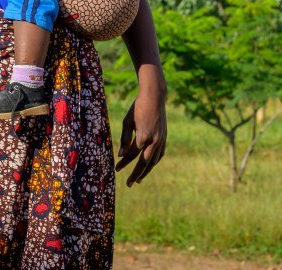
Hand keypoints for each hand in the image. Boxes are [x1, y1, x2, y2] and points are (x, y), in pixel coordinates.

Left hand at [114, 68, 166, 186]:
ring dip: (146, 171)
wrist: (154, 97)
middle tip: (129, 184)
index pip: (131, 155)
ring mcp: (161, 140)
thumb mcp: (127, 122)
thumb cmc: (137, 108)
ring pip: (153, 161)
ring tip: (138, 179)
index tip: (116, 169)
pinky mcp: (164, 137)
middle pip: (144, 163)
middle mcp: (154, 140)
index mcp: (143, 136)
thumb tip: (121, 155)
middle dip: (135, 174)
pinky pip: (160, 154)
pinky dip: (154, 162)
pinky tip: (149, 166)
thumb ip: (124, 139)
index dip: (123, 163)